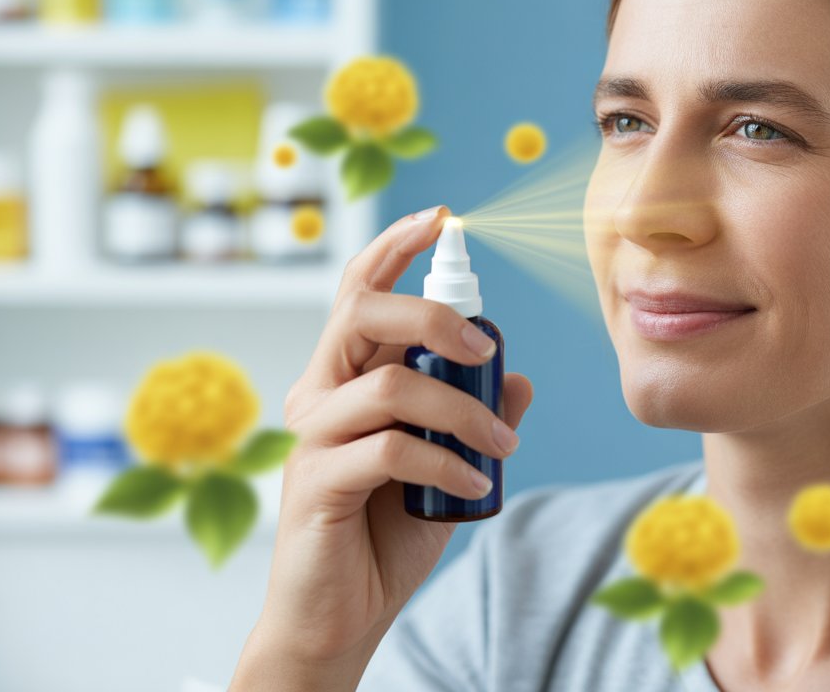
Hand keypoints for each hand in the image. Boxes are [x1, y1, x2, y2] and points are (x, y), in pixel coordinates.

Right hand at [248, 205, 533, 664]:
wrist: (343, 613)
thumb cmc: (389, 531)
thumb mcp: (449, 463)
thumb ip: (476, 415)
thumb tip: (516, 375)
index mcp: (346, 375)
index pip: (361, 291)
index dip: (395, 247)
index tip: (440, 217)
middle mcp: (319, 391)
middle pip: (363, 313)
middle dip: (433, 314)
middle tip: (487, 347)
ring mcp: (312, 434)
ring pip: (389, 384)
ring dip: (462, 409)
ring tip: (502, 444)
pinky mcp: (316, 480)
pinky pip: (390, 449)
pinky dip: (446, 461)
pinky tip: (474, 485)